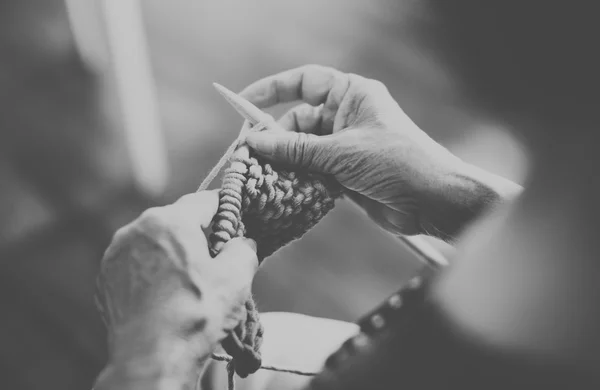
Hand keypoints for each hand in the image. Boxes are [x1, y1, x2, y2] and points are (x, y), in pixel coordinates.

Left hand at [95, 191, 256, 388]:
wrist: (151, 359)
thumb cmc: (195, 315)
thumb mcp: (236, 277)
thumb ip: (244, 248)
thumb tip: (242, 243)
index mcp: (169, 220)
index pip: (205, 201)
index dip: (226, 210)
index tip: (237, 221)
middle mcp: (136, 229)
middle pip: (178, 221)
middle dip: (199, 235)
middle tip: (218, 259)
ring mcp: (115, 254)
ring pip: (156, 243)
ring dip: (174, 254)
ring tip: (191, 283)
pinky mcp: (105, 279)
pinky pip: (137, 265)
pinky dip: (153, 273)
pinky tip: (167, 296)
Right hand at [240, 65, 494, 239]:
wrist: (432, 201)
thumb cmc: (397, 163)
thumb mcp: (342, 153)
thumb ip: (297, 149)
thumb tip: (255, 142)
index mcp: (351, 95)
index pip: (304, 82)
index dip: (273, 89)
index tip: (244, 102)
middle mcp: (346, 117)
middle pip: (298, 120)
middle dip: (276, 138)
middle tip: (253, 155)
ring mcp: (345, 146)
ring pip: (302, 150)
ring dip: (285, 163)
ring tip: (265, 176)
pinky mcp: (345, 173)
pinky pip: (312, 172)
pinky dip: (298, 180)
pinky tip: (285, 190)